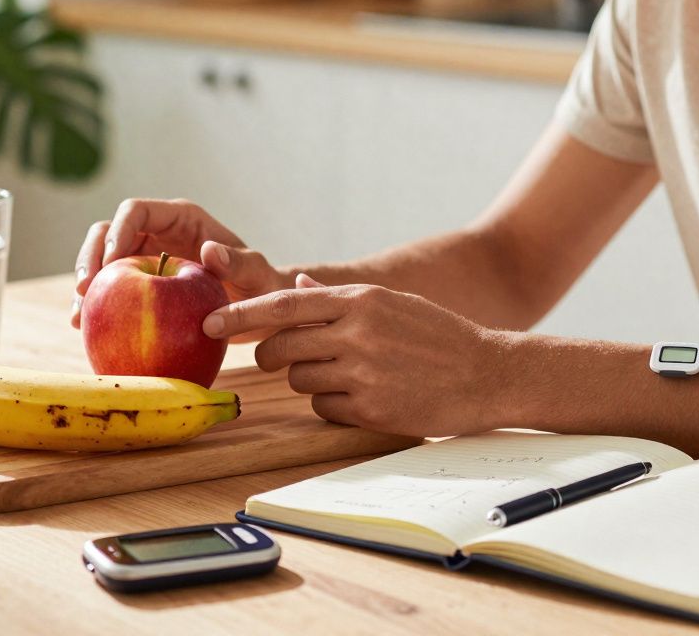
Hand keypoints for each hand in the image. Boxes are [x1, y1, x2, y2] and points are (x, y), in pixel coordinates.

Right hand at [71, 198, 290, 338]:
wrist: (257, 308)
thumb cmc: (261, 285)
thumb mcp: (256, 274)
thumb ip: (239, 261)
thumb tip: (209, 249)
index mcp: (181, 219)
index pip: (137, 211)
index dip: (118, 231)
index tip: (111, 262)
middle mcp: (157, 234)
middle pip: (107, 233)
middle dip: (90, 258)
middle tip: (84, 291)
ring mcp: (144, 259)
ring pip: (102, 263)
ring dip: (86, 285)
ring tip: (78, 316)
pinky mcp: (139, 286)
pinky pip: (110, 292)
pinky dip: (96, 307)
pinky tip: (84, 329)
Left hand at [203, 275, 515, 436]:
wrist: (488, 373)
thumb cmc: (439, 336)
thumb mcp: (394, 304)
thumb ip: (343, 298)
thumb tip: (301, 287)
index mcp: (360, 300)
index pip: (283, 305)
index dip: (240, 314)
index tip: (210, 322)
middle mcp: (357, 333)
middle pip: (281, 347)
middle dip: (273, 356)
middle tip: (284, 359)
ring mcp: (363, 373)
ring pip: (300, 380)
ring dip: (310, 381)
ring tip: (348, 375)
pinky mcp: (370, 409)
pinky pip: (324, 409)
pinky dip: (333, 406)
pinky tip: (365, 397)